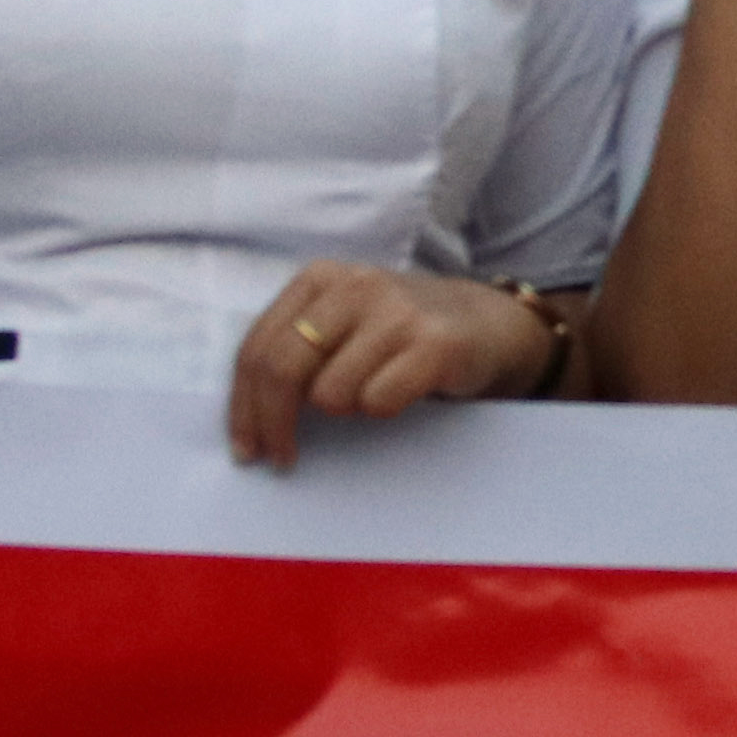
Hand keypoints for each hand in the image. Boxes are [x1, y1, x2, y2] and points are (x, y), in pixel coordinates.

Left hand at [227, 261, 550, 470]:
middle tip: (282, 459)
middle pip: (282, 369)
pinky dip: (383, 410)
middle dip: (273, 425)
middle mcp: (357, 286)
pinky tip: (403, 393)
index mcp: (322, 278)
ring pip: (330, 395)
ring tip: (372, 394)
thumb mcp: (343, 322)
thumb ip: (297, 348)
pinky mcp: (435, 344)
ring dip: (346, 410)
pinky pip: (378, 402)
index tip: (247, 449)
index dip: (242, 408)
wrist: (493, 324)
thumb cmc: (402, 333)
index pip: (257, 349)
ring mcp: (398, 311)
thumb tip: (247, 420)